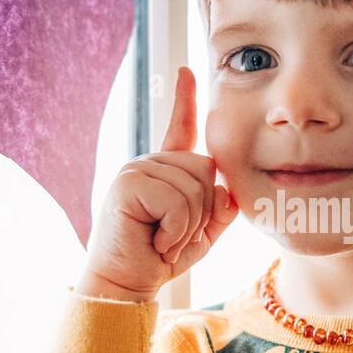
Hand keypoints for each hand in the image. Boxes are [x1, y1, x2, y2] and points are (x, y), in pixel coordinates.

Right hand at [78, 66, 239, 301]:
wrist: (125, 283)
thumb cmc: (160, 258)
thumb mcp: (200, 234)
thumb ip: (219, 211)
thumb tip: (227, 190)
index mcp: (166, 170)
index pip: (180, 128)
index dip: (185, 99)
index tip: (187, 69)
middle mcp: (150, 162)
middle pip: (206, 169)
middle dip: (201, 213)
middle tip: (172, 235)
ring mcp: (136, 169)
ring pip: (195, 188)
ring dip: (187, 227)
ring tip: (161, 239)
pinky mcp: (128, 183)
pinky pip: (178, 202)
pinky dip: (176, 231)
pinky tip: (154, 241)